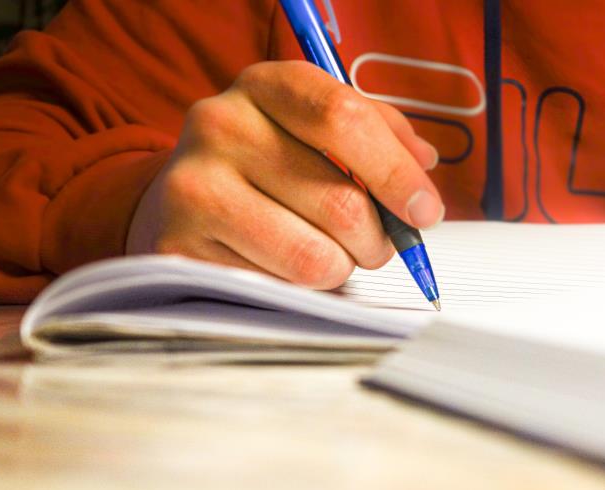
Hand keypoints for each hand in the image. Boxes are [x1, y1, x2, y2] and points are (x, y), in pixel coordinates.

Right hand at [126, 61, 440, 288]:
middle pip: (341, 201)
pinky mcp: (180, 247)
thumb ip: (378, 133)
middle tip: (376, 244)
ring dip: (341, 268)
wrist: (179, 198)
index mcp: (265, 85)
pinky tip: (283, 266)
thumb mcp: (316, 127)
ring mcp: (193, 187)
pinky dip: (299, 289)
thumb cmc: (265, 162)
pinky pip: (278, 288)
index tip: (425, 210)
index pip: (343, 118)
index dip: (396, 172)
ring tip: (330, 254)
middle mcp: (221, 125)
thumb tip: (423, 164)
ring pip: (315, 256)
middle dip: (378, 239)